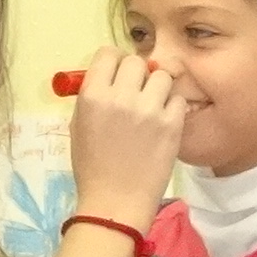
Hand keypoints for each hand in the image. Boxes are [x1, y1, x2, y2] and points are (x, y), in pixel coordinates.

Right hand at [67, 47, 182, 233]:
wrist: (115, 203)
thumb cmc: (92, 167)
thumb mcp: (78, 126)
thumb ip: (93, 95)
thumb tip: (110, 74)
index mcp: (92, 96)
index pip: (108, 53)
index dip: (114, 62)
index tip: (117, 75)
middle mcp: (121, 97)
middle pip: (136, 62)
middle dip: (137, 75)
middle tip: (136, 94)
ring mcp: (149, 110)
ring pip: (162, 76)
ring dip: (157, 89)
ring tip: (152, 109)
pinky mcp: (172, 124)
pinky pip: (178, 99)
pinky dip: (172, 108)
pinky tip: (163, 123)